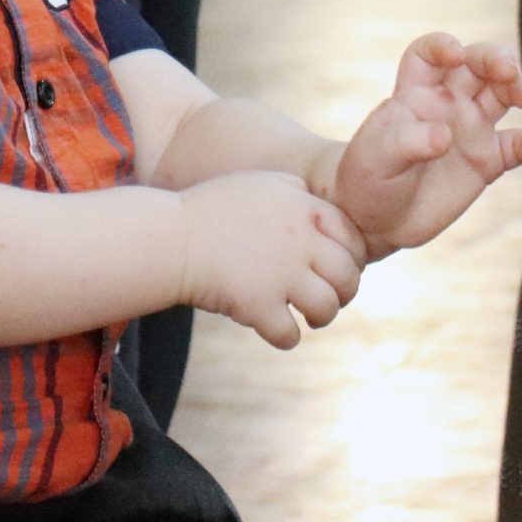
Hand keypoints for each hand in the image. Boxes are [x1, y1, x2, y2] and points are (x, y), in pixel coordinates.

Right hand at [175, 169, 364, 350]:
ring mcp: (280, 274)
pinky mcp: (258, 305)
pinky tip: (275, 330)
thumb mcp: (259, 184)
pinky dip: (286, 337)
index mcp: (302, 208)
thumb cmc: (211, 210)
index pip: (352, 239)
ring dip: (321, 317)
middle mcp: (299, 239)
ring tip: (308, 318)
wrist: (169, 237)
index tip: (338, 270)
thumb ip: (296, 192)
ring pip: (326, 308)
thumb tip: (322, 207)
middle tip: (327, 299)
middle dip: (344, 293)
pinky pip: (290, 334)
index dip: (352, 259)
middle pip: (347, 276)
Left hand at [321, 34, 521, 257]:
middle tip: (509, 72)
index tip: (456, 53)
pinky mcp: (486, 161)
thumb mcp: (375, 158)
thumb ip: (407, 142)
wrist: (375, 220)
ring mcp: (469, 130)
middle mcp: (446, 103)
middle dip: (496, 59)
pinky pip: (515, 145)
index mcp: (414, 93)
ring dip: (520, 88)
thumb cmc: (366, 178)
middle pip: (476, 65)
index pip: (429, 54)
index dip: (443, 46)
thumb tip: (445, 136)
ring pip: (502, 95)